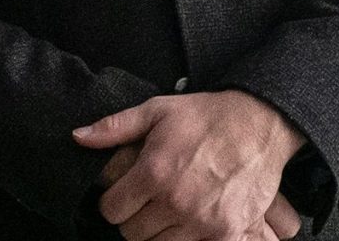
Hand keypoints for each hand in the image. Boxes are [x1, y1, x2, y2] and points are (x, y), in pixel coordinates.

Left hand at [75, 90, 304, 240]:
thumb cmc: (207, 116)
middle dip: (135, 218)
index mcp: (154, 172)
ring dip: (161, 232)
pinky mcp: (226, 234)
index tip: (124, 195)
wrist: (260, 124)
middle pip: (133, 233)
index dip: (113, 202)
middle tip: (149, 202)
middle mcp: (175, 202)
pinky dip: (189, 240)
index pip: (112, 210)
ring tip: (171, 211)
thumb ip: (115, 127)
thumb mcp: (158, 111)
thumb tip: (78, 137)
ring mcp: (202, 222)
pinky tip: (191, 224)